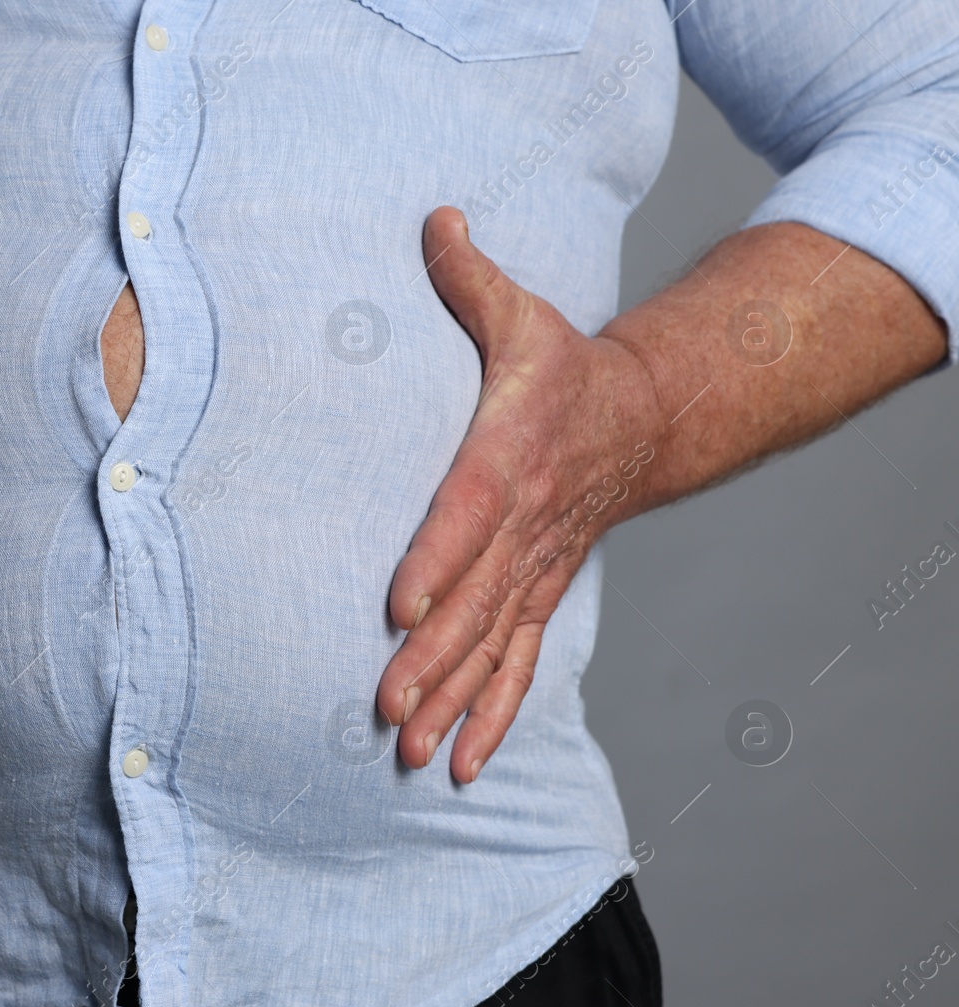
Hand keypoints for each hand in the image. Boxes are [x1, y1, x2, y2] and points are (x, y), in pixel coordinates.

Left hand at [378, 207, 662, 779]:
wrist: (640, 420)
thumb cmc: (562, 367)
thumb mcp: (522, 314)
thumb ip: (468, 276)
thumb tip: (433, 218)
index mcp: (511, 455)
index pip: (469, 513)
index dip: (439, 559)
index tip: (402, 607)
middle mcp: (527, 525)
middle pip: (478, 600)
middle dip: (433, 659)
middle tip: (388, 709)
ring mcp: (538, 568)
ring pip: (497, 646)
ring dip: (455, 703)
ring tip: (413, 757)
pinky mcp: (542, 593)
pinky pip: (520, 663)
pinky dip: (494, 716)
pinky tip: (461, 766)